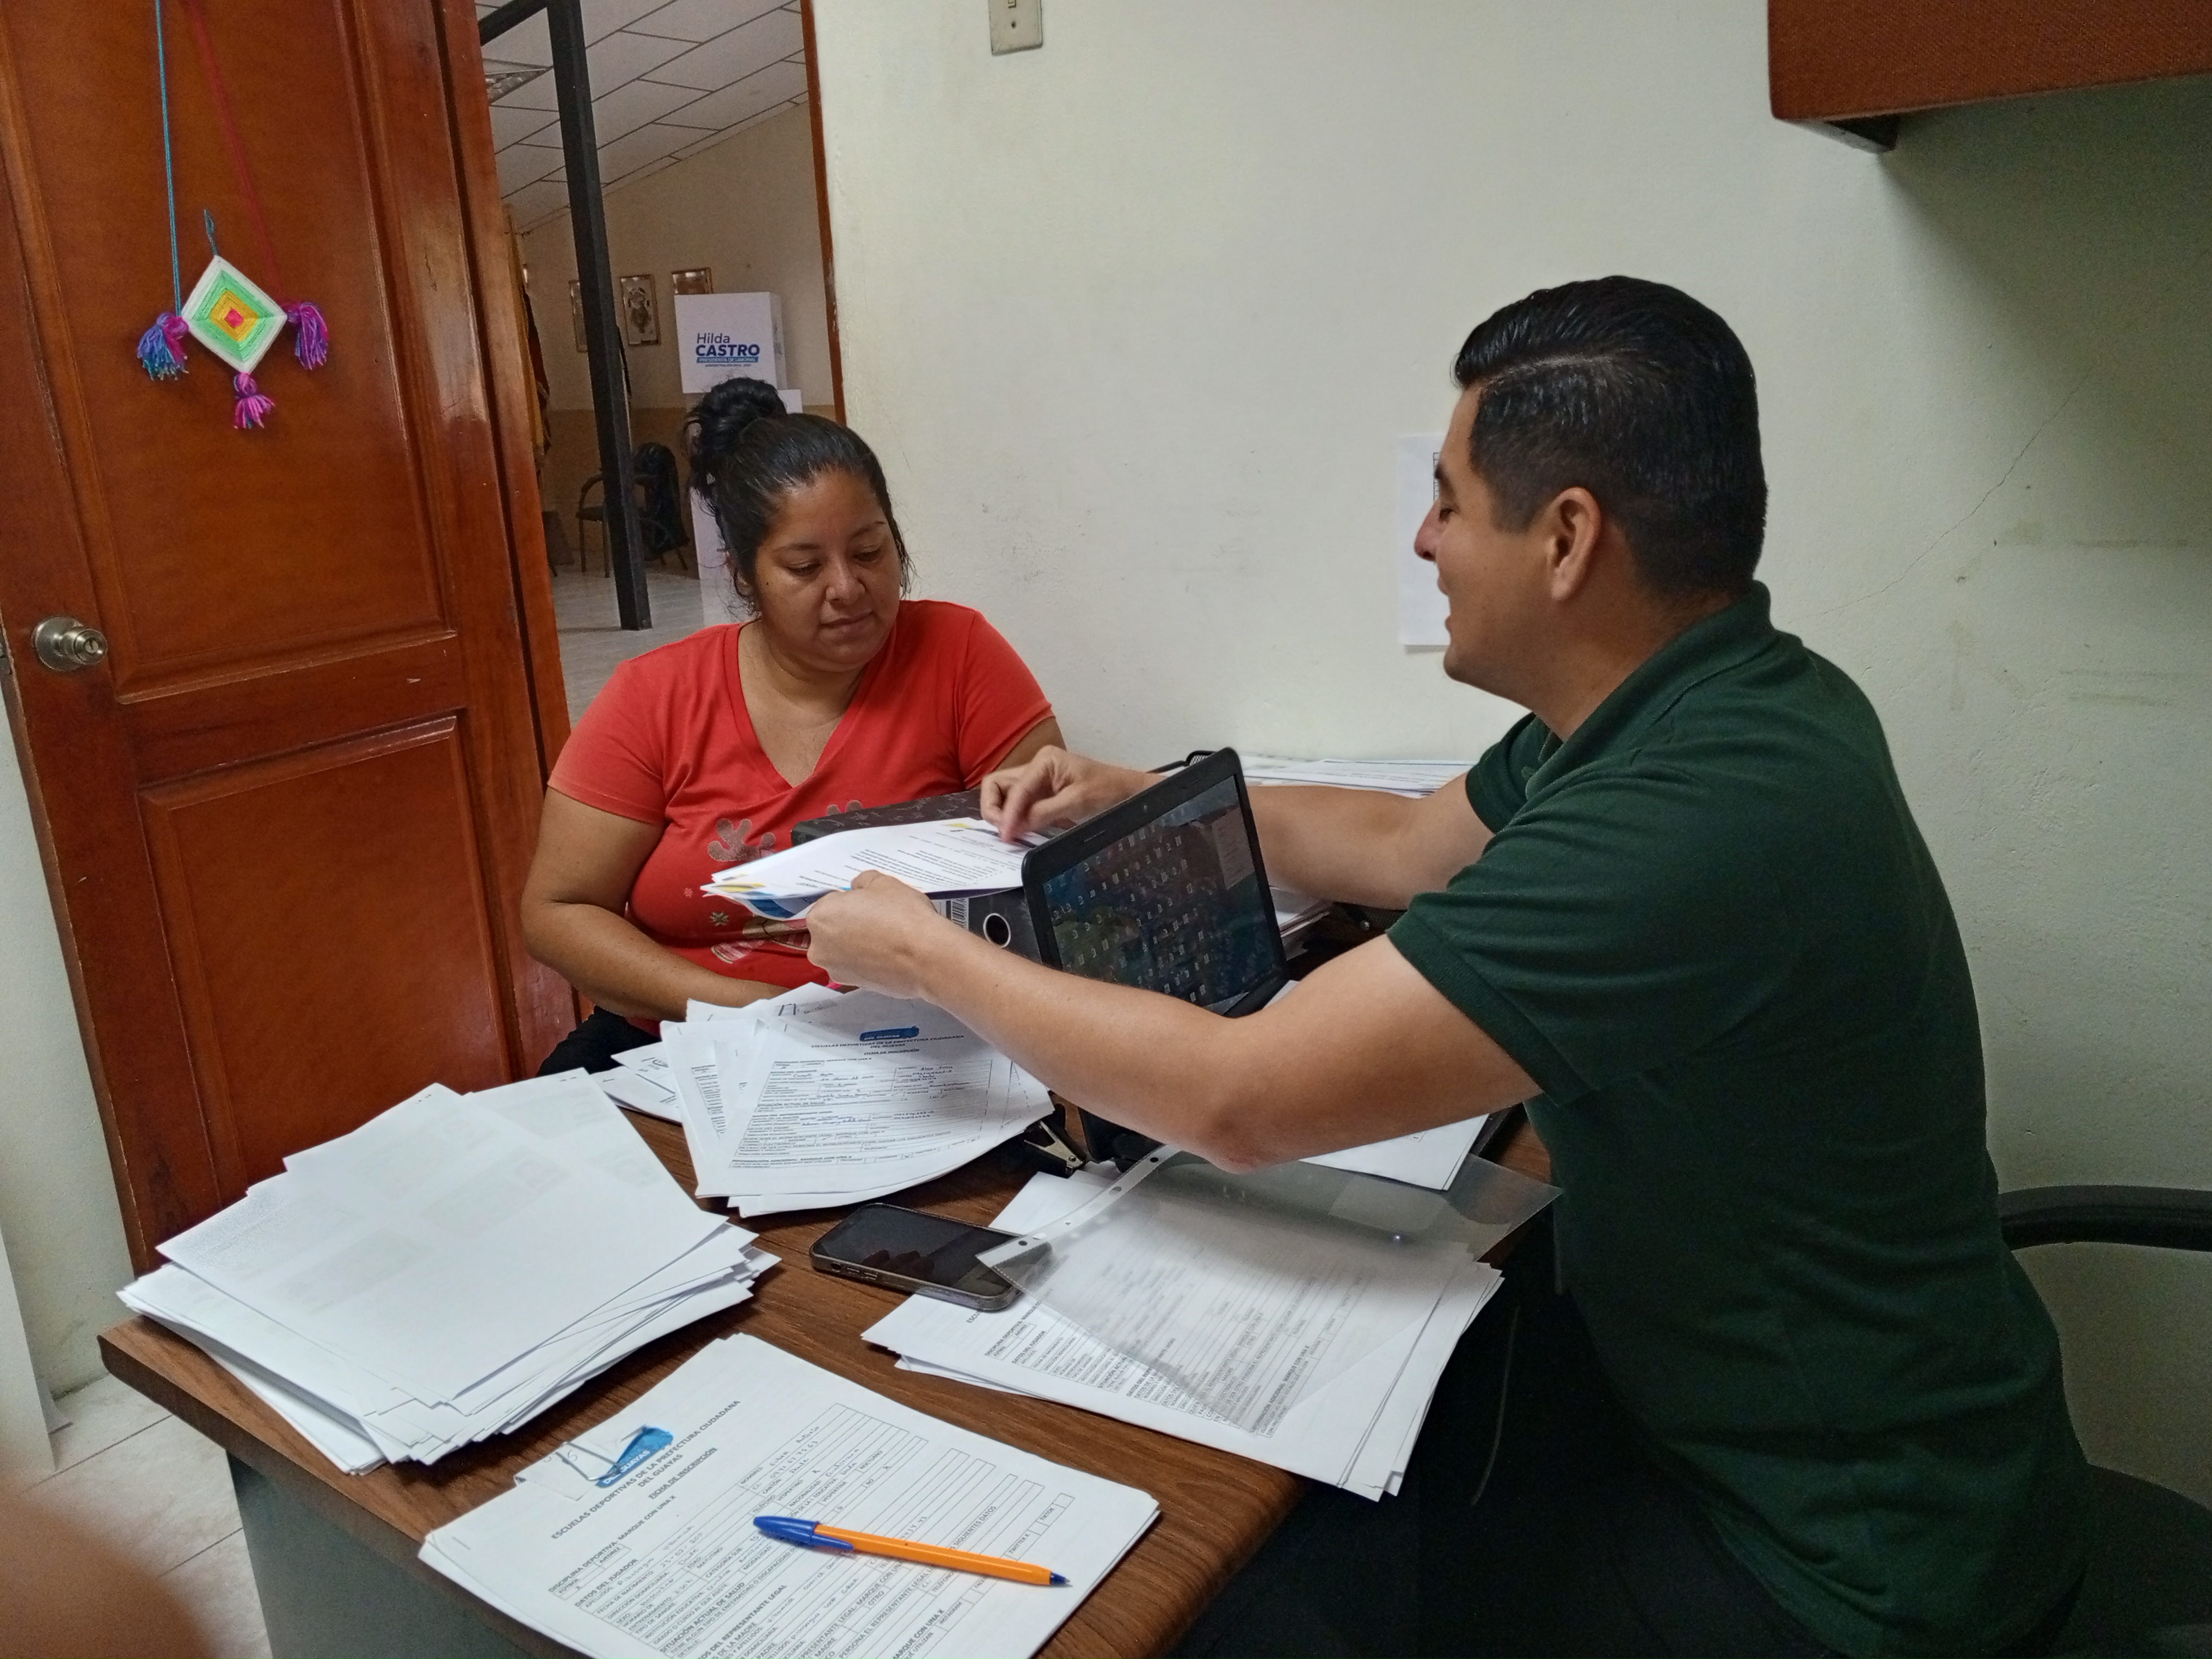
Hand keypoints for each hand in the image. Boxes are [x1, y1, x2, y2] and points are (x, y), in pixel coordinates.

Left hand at [805, 871, 953, 998]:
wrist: (927, 956)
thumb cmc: (903, 917)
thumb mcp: (883, 882)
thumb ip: (863, 882)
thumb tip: (859, 889)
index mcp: (820, 918)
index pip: (829, 903)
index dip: (850, 900)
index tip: (867, 902)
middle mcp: (820, 948)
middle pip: (832, 929)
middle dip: (849, 923)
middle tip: (877, 917)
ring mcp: (838, 970)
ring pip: (844, 949)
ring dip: (859, 942)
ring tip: (887, 935)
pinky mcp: (856, 986)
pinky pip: (858, 966)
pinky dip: (869, 959)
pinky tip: (890, 952)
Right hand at [980, 745, 1153, 840]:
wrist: (1128, 792)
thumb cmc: (1107, 791)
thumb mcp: (1076, 802)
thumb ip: (1043, 813)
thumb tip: (1015, 827)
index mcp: (1044, 760)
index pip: (1014, 789)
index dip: (1007, 814)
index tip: (1006, 836)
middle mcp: (1036, 765)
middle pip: (998, 784)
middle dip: (994, 808)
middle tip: (1004, 832)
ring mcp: (1038, 779)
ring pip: (1004, 794)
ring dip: (1003, 813)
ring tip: (1011, 833)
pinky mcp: (1042, 793)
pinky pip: (1019, 804)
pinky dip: (1016, 817)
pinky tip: (1021, 830)